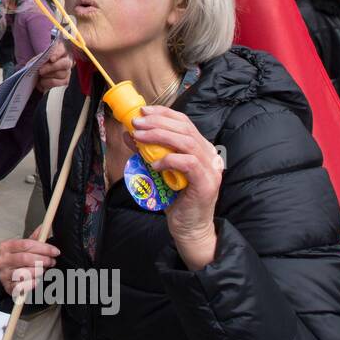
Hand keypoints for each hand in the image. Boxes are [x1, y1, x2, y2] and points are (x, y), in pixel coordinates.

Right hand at [0, 228, 59, 300]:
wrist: (8, 276)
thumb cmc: (18, 261)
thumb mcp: (25, 248)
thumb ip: (36, 238)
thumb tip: (45, 227)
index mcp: (5, 246)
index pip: (26, 244)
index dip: (43, 247)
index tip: (55, 251)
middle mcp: (2, 260)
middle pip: (25, 258)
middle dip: (43, 260)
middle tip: (52, 262)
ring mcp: (4, 274)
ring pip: (25, 272)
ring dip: (38, 272)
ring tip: (43, 270)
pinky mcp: (8, 287)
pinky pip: (23, 286)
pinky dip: (33, 283)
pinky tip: (36, 279)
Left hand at [35, 41, 72, 93]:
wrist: (37, 76)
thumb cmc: (39, 65)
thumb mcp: (37, 59)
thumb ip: (40, 58)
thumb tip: (41, 59)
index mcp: (60, 51)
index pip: (62, 49)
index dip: (58, 54)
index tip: (51, 59)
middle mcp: (67, 60)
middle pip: (65, 63)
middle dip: (51, 67)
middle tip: (40, 71)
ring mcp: (67, 71)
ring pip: (60, 74)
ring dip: (47, 76)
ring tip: (40, 75)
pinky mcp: (65, 81)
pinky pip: (56, 82)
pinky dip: (46, 82)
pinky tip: (41, 81)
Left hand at [131, 105, 222, 269]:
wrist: (189, 227)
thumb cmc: (175, 199)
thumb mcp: (158, 170)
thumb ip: (147, 152)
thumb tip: (129, 134)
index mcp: (200, 148)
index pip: (184, 122)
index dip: (163, 113)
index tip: (143, 112)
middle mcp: (209, 155)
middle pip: (184, 128)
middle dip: (157, 122)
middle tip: (136, 123)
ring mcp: (210, 169)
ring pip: (186, 142)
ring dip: (159, 136)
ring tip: (139, 137)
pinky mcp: (207, 183)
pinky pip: (188, 163)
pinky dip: (169, 159)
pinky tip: (154, 164)